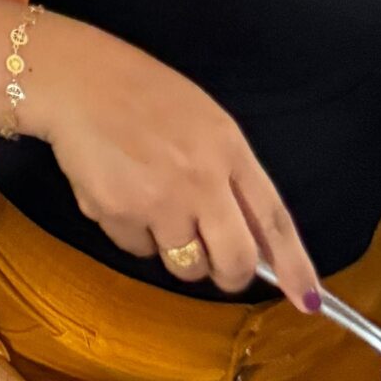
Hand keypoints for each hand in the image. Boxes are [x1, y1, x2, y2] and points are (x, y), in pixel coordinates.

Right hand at [33, 15, 318, 305]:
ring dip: (175, 249)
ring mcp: (157, 200)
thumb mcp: (204, 120)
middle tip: (213, 261)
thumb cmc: (141, 93)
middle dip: (227, 273)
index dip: (295, 267)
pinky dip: (131, 232)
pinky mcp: (117, 214)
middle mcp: (199, 179)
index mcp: (227, 148)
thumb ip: (231, 174)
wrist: (74, 79)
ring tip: (152, 204)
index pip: (274, 220)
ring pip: (185, 265)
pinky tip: (119, 191)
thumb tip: (255, 238)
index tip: (306, 301)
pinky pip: (137, 249)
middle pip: (233, 262)